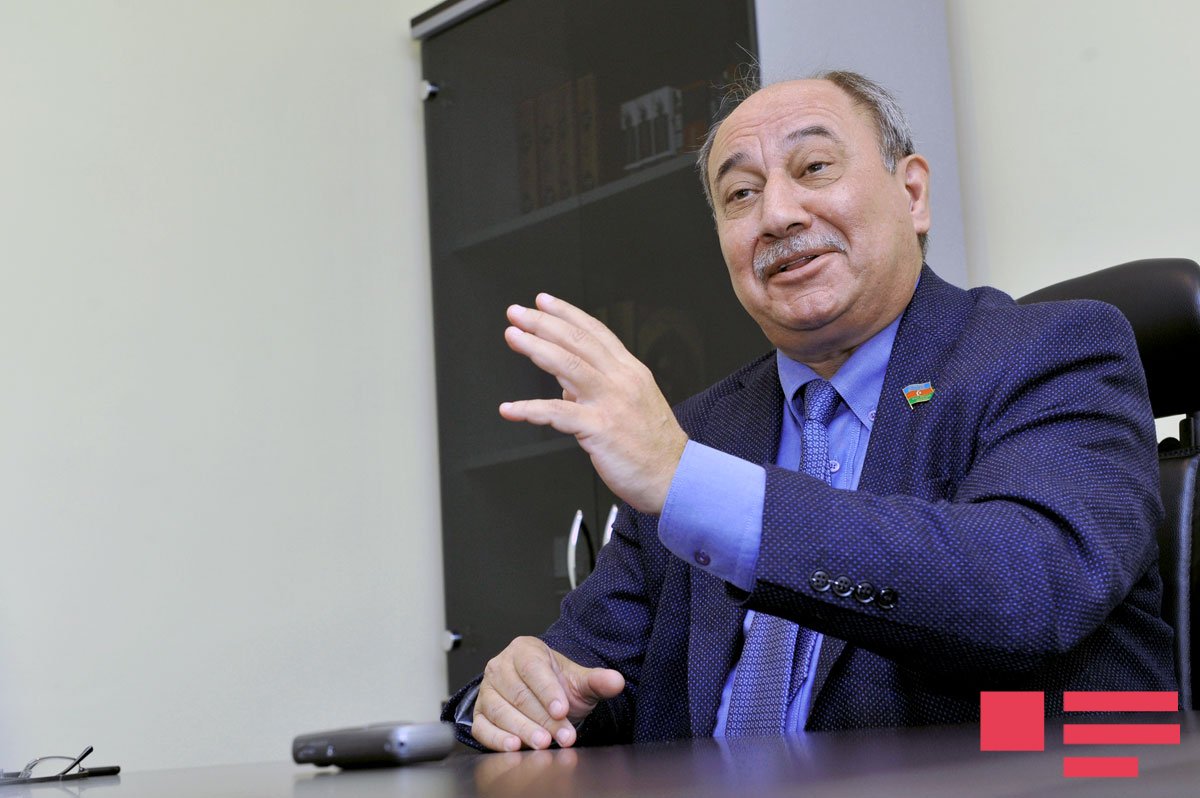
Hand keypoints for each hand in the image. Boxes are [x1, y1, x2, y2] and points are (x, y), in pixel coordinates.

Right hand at [472, 636, 624, 751]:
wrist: (541, 696)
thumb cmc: (556, 685)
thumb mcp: (578, 681)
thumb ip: (597, 680)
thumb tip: (616, 681)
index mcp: (524, 650)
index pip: (533, 669)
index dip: (548, 691)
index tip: (562, 710)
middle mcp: (500, 667)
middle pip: (519, 694)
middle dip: (543, 719)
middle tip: (563, 735)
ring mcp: (487, 690)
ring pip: (500, 711)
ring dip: (523, 730)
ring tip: (543, 743)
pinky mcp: (479, 713)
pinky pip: (482, 726)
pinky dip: (496, 738)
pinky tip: (514, 746)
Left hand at [500, 293, 687, 513]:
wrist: (676, 478)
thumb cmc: (654, 448)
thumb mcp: (633, 405)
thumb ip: (599, 391)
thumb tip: (568, 386)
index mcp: (630, 372)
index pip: (594, 332)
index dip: (566, 314)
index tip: (543, 302)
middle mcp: (621, 381)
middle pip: (577, 341)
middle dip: (543, 322)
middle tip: (517, 313)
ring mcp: (611, 403)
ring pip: (568, 365)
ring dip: (536, 348)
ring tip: (513, 337)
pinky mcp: (600, 429)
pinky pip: (558, 414)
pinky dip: (531, 409)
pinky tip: (510, 408)